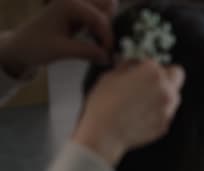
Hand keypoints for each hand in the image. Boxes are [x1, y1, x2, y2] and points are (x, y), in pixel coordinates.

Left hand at [0, 0, 116, 76]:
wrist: (20, 47)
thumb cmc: (36, 46)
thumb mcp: (61, 50)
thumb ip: (87, 52)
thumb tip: (108, 58)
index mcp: (70, 4)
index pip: (99, 17)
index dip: (107, 36)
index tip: (109, 54)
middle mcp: (75, 0)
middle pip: (107, 6)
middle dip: (109, 27)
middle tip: (106, 47)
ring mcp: (77, 6)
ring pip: (105, 11)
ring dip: (107, 27)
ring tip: (102, 45)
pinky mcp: (78, 15)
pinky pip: (98, 18)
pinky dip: (101, 30)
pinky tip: (97, 44)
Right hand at [73, 60, 184, 164]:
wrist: (104, 133)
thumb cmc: (104, 105)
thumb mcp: (111, 75)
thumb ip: (128, 65)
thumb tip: (134, 64)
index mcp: (152, 73)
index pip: (159, 64)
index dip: (149, 67)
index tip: (142, 71)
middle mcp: (165, 89)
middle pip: (176, 76)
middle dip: (165, 77)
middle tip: (150, 83)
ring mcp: (167, 108)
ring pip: (174, 96)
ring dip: (163, 96)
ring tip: (143, 101)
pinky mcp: (165, 124)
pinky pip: (167, 114)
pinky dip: (158, 113)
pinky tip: (142, 115)